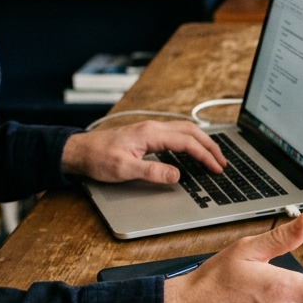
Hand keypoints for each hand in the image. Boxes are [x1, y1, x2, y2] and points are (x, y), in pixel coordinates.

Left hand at [61, 120, 225, 183]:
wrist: (79, 151)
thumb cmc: (98, 159)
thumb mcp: (124, 170)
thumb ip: (152, 172)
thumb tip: (177, 175)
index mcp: (151, 134)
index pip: (187, 142)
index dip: (205, 156)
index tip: (216, 168)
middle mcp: (153, 127)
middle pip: (191, 131)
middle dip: (210, 146)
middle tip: (223, 161)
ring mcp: (150, 129)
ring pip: (184, 130)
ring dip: (202, 141)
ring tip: (213, 155)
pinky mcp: (146, 134)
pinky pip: (176, 133)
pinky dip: (190, 140)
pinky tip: (192, 149)